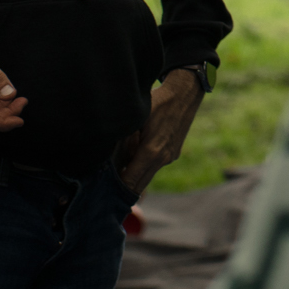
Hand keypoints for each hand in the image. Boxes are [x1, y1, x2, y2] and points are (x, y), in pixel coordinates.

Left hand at [116, 69, 205, 195]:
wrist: (185, 94)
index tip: (103, 193)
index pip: (131, 181)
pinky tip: (133, 156)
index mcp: (151, 152)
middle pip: (139, 185)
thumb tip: (107, 159)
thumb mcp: (135, 119)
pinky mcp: (173, 153)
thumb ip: (123, 142)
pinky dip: (143, 166)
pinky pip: (154, 165)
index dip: (116, 190)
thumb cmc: (157, 102)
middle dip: (123, 190)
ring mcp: (170, 157)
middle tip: (105, 192)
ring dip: (133, 176)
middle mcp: (162, 159)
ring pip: (147, 175)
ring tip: (116, 174)